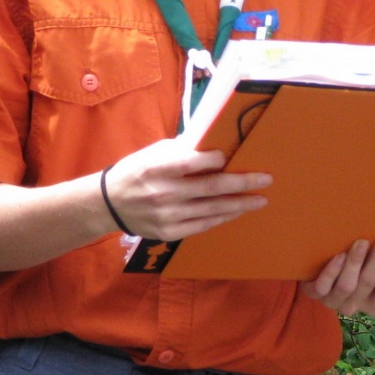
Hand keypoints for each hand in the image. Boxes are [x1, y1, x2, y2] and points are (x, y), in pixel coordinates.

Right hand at [99, 137, 270, 241]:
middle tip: (266, 180)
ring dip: (239, 204)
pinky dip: (222, 217)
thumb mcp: (153, 153)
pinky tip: (237, 211)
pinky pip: (202, 225)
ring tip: (260, 199)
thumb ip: (182, 150)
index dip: (215, 160)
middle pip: (210, 188)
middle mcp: (162, 193)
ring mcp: (166, 216)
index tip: (231, 155)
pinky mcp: (168, 232)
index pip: (191, 163)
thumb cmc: (136, 171)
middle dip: (242, 183)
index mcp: (156, 168)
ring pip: (211, 210)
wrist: (108, 204)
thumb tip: (214, 142)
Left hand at [301, 235, 374, 315]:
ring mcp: (334, 302)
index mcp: (374, 304)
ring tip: (362, 242)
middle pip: (369, 282)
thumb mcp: (371, 267)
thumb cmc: (355, 267)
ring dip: (355, 262)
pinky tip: (339, 256)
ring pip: (347, 285)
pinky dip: (332, 271)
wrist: (320, 273)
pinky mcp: (316, 295)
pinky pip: (323, 287)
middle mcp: (355, 306)